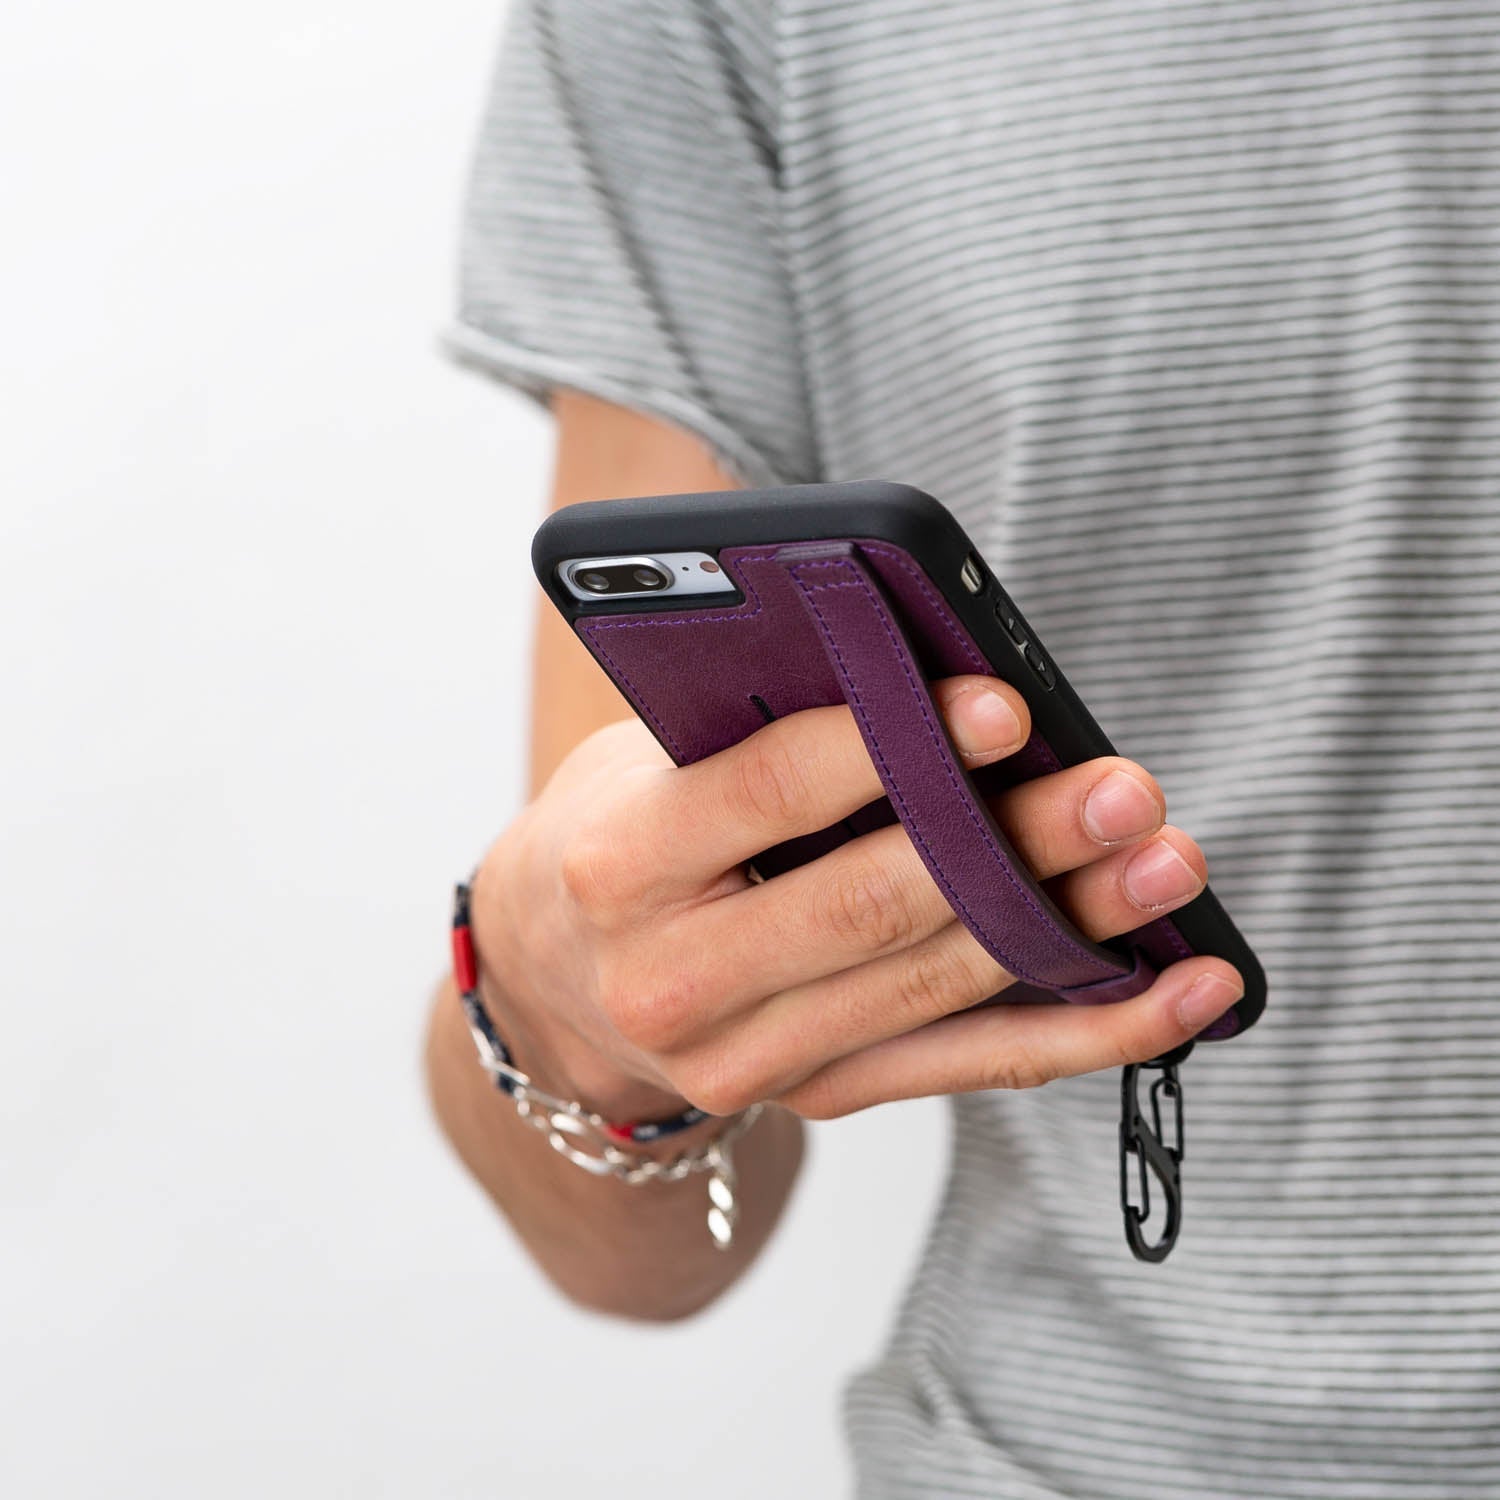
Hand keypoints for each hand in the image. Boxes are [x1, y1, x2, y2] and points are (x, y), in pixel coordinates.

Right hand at [469, 677, 1243, 1122]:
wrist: (559, 986)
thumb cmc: (620, 835)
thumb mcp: (648, 760)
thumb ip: (754, 728)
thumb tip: (931, 681)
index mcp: (621, 867)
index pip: (767, 794)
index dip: (892, 746)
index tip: (1004, 706)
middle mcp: (675, 980)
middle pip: (871, 907)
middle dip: (1011, 846)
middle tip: (1120, 791)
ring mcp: (750, 1059)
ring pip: (933, 989)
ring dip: (1069, 928)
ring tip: (1167, 867)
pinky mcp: (819, 1095)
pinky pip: (969, 1066)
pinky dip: (1088, 1031)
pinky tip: (1184, 992)